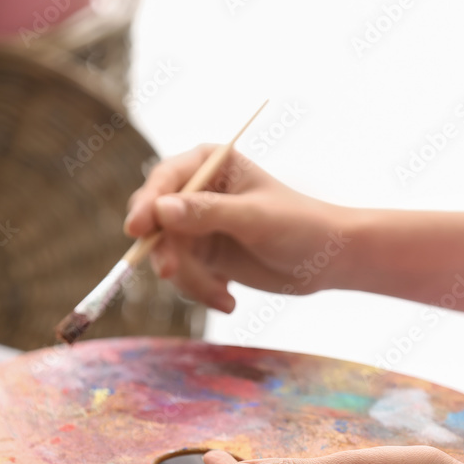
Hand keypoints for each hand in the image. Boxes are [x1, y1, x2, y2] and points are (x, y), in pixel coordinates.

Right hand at [124, 145, 352, 311]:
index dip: (146, 204)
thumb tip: (161, 211)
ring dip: (191, 281)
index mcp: (210, 163)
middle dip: (165, 251)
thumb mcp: (254, 218)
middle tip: (172, 274)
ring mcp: (196, 226)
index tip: (136, 230)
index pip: (164, 180)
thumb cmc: (299, 225)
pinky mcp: (202, 256)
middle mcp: (197, 192)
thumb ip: (207, 213)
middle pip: (156, 221)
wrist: (327, 260)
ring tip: (226, 298)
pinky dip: (201, 291)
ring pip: (167, 255)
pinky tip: (229, 300)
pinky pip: (182, 276)